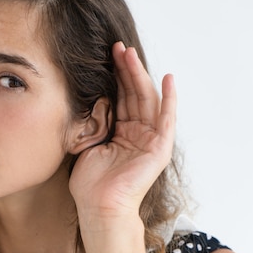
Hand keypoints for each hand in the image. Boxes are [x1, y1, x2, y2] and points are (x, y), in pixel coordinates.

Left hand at [69, 42, 176, 229]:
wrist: (98, 205)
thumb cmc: (90, 182)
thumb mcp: (88, 144)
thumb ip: (93, 123)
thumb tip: (82, 101)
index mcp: (122, 133)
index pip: (121, 98)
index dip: (115, 77)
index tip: (106, 56)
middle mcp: (138, 133)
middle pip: (134, 94)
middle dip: (126, 69)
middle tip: (117, 47)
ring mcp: (150, 140)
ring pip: (146, 100)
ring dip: (139, 75)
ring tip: (130, 53)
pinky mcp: (159, 148)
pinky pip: (166, 119)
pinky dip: (169, 99)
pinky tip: (169, 79)